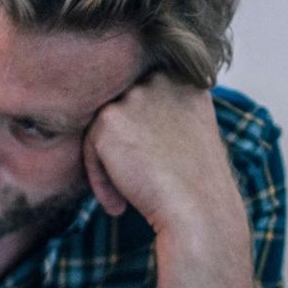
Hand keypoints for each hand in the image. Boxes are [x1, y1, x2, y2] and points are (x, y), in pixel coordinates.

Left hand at [83, 74, 247, 252]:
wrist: (197, 208)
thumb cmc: (196, 183)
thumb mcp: (191, 132)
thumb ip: (164, 112)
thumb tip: (129, 120)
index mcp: (186, 79)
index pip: (144, 100)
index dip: (140, 137)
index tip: (150, 168)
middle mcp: (160, 80)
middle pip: (122, 112)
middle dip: (123, 147)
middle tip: (136, 183)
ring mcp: (135, 96)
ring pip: (104, 131)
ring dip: (109, 165)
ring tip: (126, 198)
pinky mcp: (109, 119)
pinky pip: (89, 148)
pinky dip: (99, 179)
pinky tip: (119, 204)